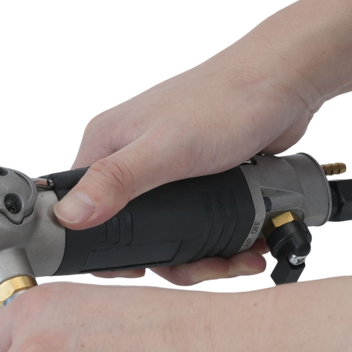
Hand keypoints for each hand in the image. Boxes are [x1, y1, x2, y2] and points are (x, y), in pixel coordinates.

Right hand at [54, 44, 328, 286]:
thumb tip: (67, 214)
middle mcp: (131, 157)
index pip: (82, 211)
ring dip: (205, 256)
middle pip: (135, 232)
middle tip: (204, 269)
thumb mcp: (166, 147)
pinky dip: (224, 241)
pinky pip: (202, 222)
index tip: (142, 271)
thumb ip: (117, 180)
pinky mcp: (200, 179)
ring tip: (238, 259)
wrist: (285, 80)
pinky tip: (248, 246)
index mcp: (105, 145)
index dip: (107, 250)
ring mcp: (167, 170)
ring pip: (173, 233)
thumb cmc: (225, 100)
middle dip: (173, 261)